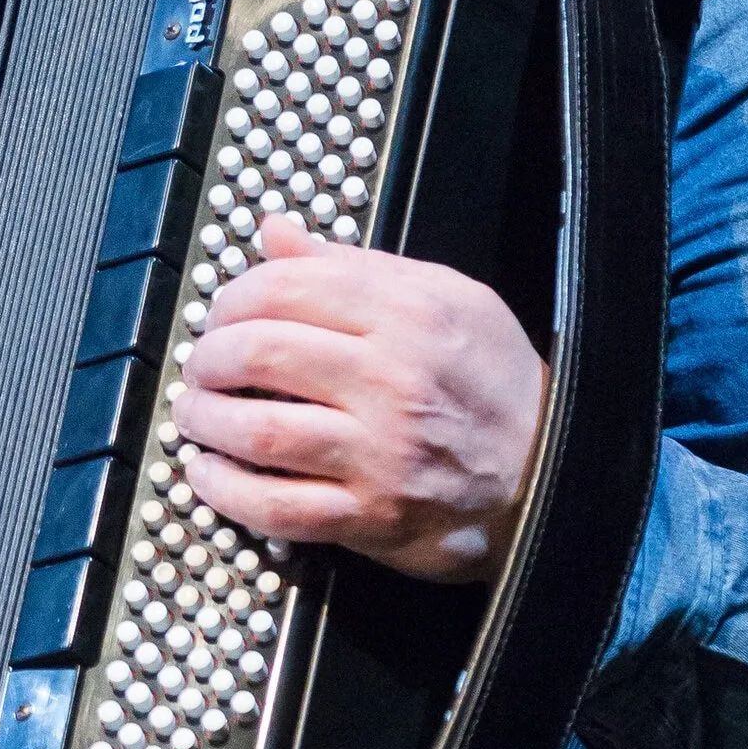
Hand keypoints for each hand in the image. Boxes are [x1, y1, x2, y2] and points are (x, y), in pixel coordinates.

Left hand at [171, 218, 545, 582]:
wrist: (553, 475)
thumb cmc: (494, 383)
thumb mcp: (444, 298)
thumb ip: (352, 266)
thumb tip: (275, 232)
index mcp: (407, 314)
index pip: (284, 289)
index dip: (231, 298)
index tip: (220, 314)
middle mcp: (391, 380)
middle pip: (258, 354)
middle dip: (208, 358)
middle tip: (200, 366)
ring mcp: (379, 452)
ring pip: (258, 430)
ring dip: (204, 421)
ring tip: (193, 415)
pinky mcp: (371, 515)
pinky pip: (275, 506)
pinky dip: (225, 491)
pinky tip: (208, 474)